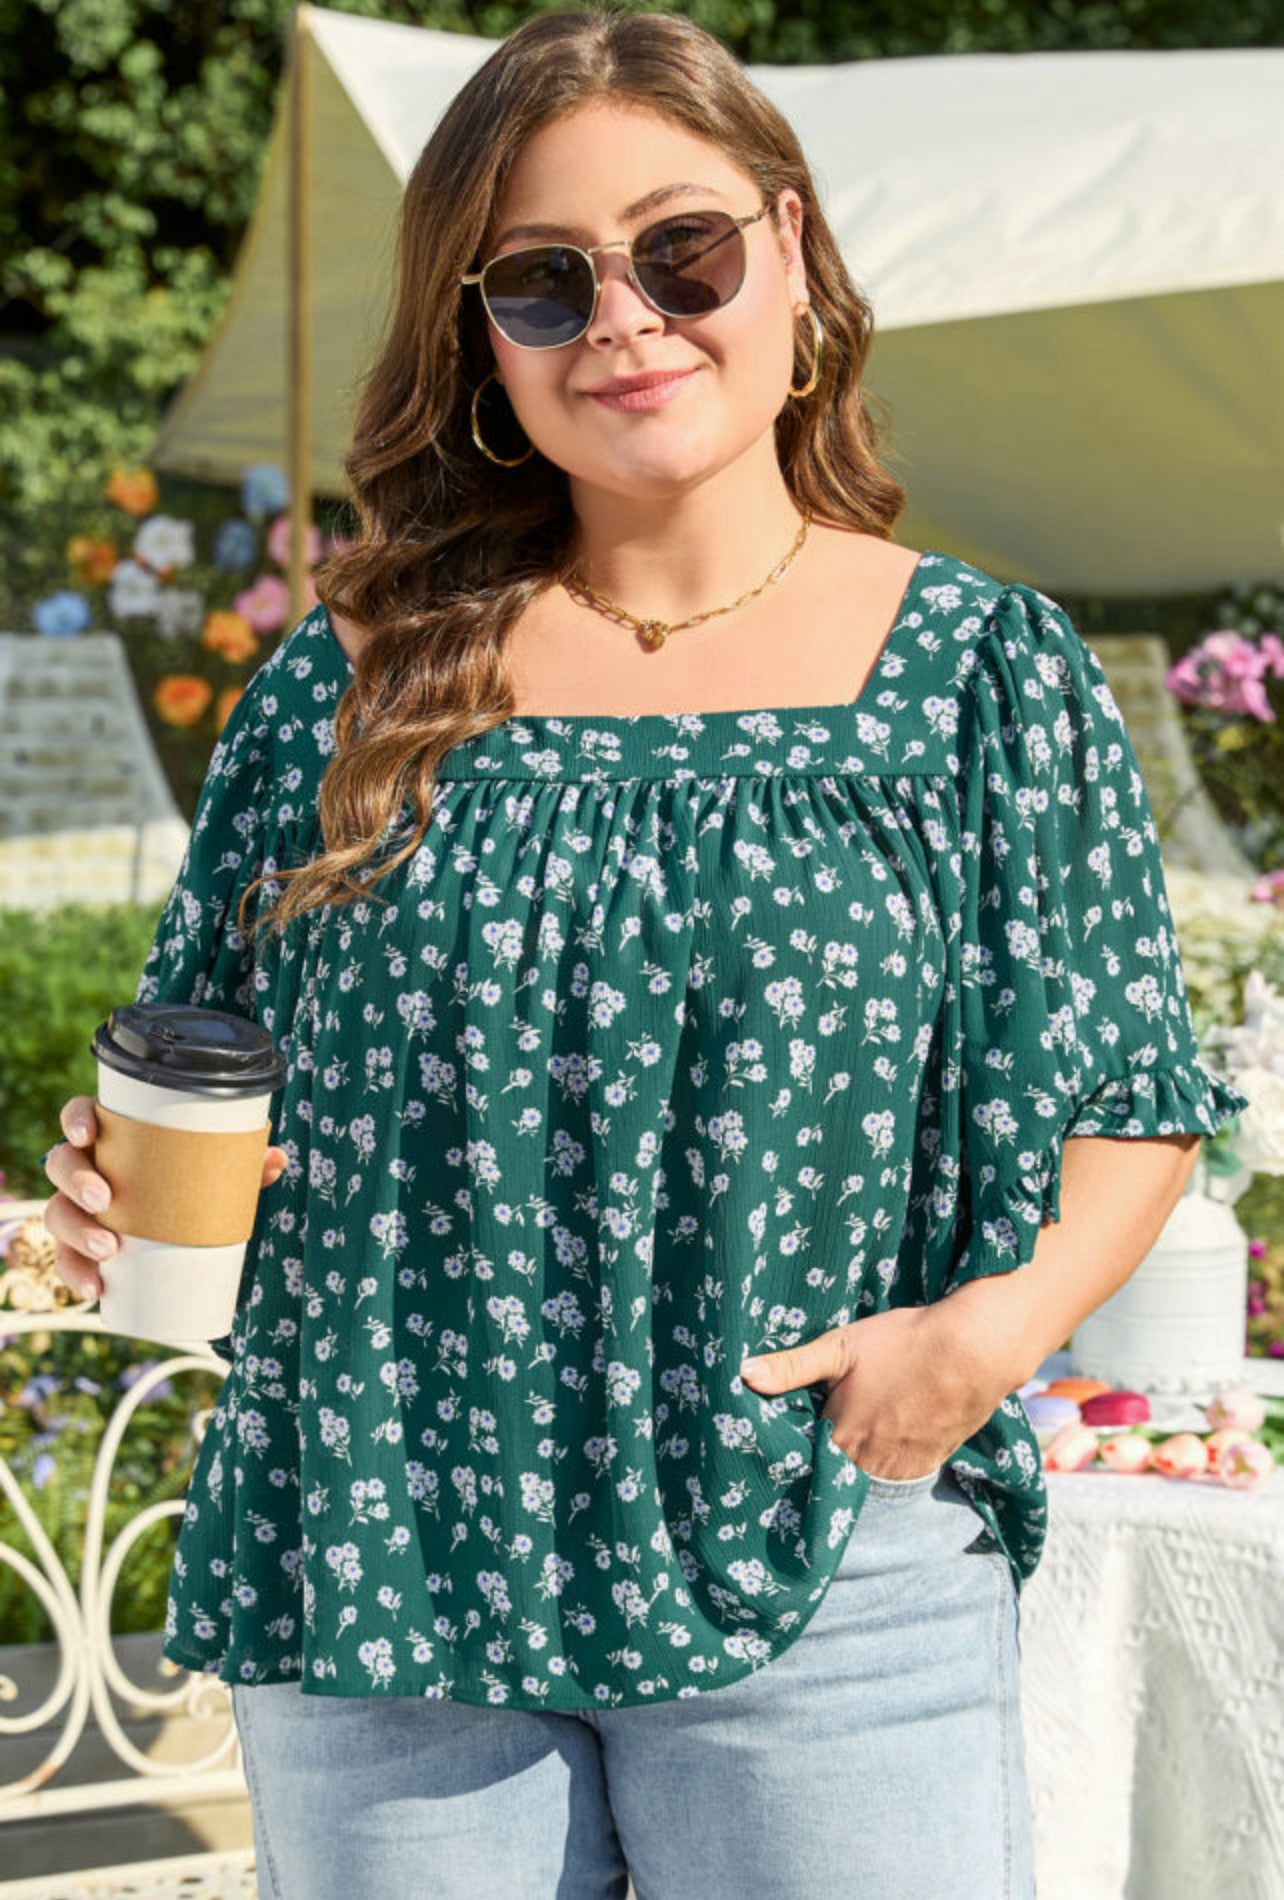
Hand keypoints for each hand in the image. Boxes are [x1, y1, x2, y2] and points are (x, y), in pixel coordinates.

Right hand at [42, 1093, 288, 1303]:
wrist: (187, 1230)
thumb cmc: (193, 1182)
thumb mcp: (216, 1171)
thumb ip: (242, 1163)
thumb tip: (276, 1159)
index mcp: (113, 1138)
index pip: (79, 1116)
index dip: (75, 1120)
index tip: (88, 1134)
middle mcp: (87, 1169)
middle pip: (61, 1164)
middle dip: (76, 1181)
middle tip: (105, 1199)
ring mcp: (79, 1208)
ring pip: (57, 1213)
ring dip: (75, 1231)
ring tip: (107, 1249)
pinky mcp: (82, 1246)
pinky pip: (67, 1260)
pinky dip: (76, 1275)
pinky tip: (93, 1290)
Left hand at [738, 1303, 1013, 1483]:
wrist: (973, 1350)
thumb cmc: (903, 1343)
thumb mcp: (841, 1346)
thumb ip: (792, 1367)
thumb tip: (744, 1374)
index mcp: (840, 1438)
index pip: (805, 1461)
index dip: (796, 1450)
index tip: (788, 1440)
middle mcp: (869, 1463)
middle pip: (836, 1470)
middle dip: (827, 1455)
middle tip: (826, 1430)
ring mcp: (903, 1467)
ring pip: (868, 1474)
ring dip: (860, 1459)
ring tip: (860, 1430)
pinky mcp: (931, 1463)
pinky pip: (899, 1472)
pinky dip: (889, 1459)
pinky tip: (889, 1432)